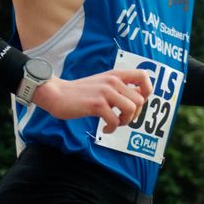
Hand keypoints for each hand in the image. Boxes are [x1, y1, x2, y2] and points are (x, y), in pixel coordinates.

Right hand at [35, 68, 153, 133]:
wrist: (56, 94)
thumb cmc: (79, 93)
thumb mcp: (102, 84)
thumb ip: (117, 88)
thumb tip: (136, 102)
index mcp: (115, 75)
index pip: (144, 75)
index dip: (147, 90)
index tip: (137, 101)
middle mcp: (113, 81)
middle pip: (140, 100)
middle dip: (135, 115)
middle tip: (121, 118)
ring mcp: (105, 92)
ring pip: (131, 109)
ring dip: (125, 122)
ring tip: (114, 123)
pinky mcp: (97, 104)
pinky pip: (115, 120)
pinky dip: (112, 128)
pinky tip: (105, 129)